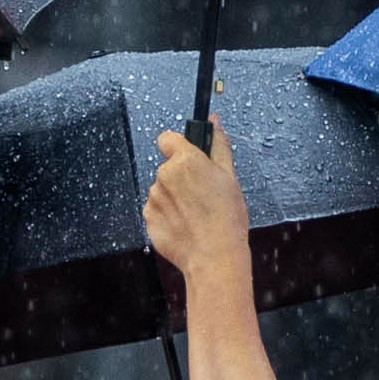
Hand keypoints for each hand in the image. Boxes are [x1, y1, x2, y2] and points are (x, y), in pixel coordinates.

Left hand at [139, 130, 256, 292]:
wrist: (214, 256)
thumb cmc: (225, 220)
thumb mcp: (230, 176)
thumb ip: (218, 145)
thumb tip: (214, 122)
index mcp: (186, 161)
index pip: (168, 138)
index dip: (178, 147)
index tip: (189, 157)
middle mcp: (165, 176)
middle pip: (168, 167)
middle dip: (181, 177)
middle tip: (201, 194)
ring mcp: (154, 197)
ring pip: (162, 189)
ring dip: (174, 197)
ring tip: (195, 213)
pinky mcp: (148, 217)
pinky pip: (156, 209)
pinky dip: (167, 215)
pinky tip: (185, 224)